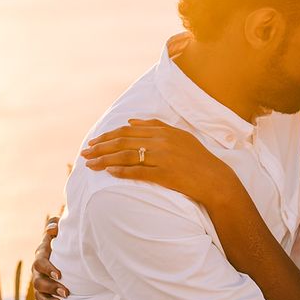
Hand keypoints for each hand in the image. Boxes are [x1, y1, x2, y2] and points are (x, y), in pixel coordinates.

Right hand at [31, 216, 70, 299]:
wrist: (57, 254)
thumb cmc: (59, 242)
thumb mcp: (57, 233)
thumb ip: (55, 227)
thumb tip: (54, 226)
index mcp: (41, 257)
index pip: (40, 263)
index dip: (48, 269)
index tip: (60, 274)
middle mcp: (37, 272)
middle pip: (39, 282)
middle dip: (52, 288)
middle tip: (66, 293)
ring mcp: (38, 284)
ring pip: (38, 294)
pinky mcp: (41, 295)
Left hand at [81, 119, 236, 206]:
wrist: (214, 178)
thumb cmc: (196, 158)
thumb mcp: (178, 136)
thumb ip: (155, 126)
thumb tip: (131, 121)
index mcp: (162, 131)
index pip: (127, 131)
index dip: (107, 136)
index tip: (93, 142)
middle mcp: (160, 142)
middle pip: (122, 142)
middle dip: (100, 147)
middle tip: (85, 153)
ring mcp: (162, 158)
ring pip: (126, 156)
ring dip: (105, 160)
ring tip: (90, 164)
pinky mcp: (164, 174)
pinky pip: (137, 172)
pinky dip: (121, 171)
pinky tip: (108, 173)